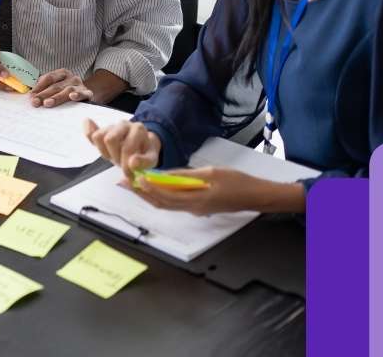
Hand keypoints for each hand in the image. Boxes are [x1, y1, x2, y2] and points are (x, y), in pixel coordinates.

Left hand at [30, 69, 93, 107]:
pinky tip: (73, 97)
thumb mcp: (55, 87)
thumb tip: (31, 96)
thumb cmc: (65, 92)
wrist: (85, 95)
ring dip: (56, 97)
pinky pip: (84, 94)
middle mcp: (71, 77)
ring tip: (47, 103)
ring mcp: (80, 85)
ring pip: (67, 90)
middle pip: (56, 86)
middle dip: (44, 94)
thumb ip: (43, 89)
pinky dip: (78, 95)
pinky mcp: (88, 93)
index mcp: (62, 73)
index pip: (48, 78)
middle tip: (35, 102)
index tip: (31, 96)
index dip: (39, 87)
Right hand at [83, 118, 160, 181]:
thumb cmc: (145, 152)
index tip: (130, 175)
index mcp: (138, 129)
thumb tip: (132, 163)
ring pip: (98, 136)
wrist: (142, 146)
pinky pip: (92, 131)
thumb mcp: (152, 159)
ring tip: (114, 157)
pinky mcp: (102, 132)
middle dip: (115, 157)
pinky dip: (88, 130)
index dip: (126, 164)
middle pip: (109, 139)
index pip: (126, 147)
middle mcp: (124, 124)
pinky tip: (88, 122)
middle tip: (122, 165)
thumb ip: (144, 162)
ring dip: (104, 152)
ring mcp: (112, 127)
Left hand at [128, 166, 302, 215]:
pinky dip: (161, 196)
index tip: (136, 178)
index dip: (149, 188)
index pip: (166, 196)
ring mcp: (196, 209)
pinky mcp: (199, 207)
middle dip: (142, 193)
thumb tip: (165, 174)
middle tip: (125, 182)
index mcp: (197, 200)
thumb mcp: (211, 172)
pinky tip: (154, 187)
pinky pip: (175, 204)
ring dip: (149, 195)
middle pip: (161, 203)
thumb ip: (186, 175)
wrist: (257, 196)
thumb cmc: (238, 182)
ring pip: (166, 205)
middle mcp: (193, 208)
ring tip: (133, 184)